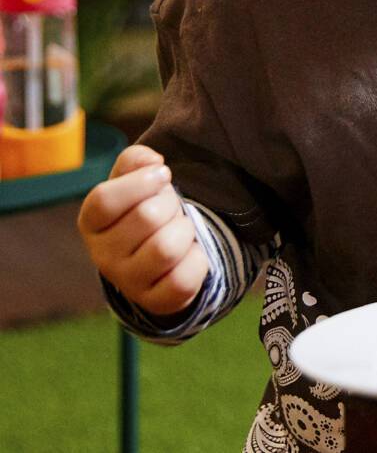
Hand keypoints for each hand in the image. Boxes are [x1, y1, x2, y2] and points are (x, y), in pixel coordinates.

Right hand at [78, 145, 208, 316]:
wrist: (161, 256)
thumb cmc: (145, 208)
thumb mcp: (134, 179)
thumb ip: (136, 160)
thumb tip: (152, 162)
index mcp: (91, 223)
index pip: (104, 200)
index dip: (140, 182)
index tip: (163, 173)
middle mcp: (103, 256)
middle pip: (146, 218)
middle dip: (171, 204)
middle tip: (171, 209)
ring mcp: (128, 282)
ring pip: (166, 248)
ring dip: (184, 231)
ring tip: (179, 230)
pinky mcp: (156, 302)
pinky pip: (185, 277)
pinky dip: (197, 260)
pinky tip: (188, 255)